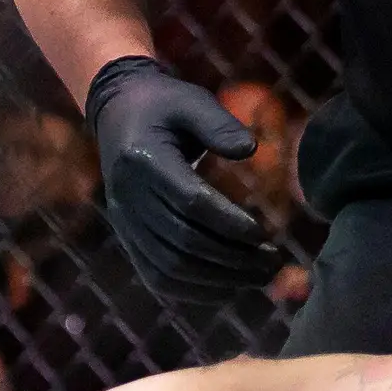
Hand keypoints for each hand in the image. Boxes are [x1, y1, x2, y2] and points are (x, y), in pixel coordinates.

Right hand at [86, 56, 289, 303]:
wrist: (118, 114)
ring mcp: (124, 221)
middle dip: (232, 259)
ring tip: (259, 278)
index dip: (229, 223)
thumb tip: (251, 151)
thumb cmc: (165, 104)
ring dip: (217, 280)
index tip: (264, 234)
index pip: (190, 202)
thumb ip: (219, 123)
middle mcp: (128, 197)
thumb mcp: (191, 101)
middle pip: (183, 242)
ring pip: (169, 266)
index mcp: (144, 160)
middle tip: (273, 264)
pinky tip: (228, 289)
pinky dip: (192, 290)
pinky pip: (156, 275)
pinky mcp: (127, 236)